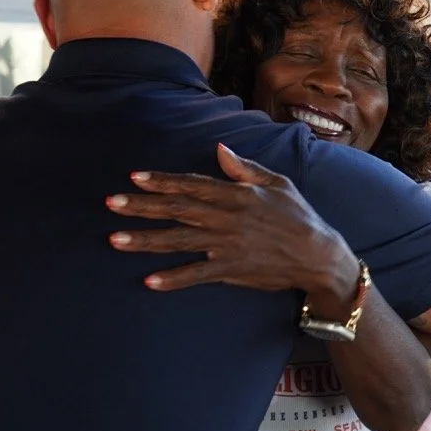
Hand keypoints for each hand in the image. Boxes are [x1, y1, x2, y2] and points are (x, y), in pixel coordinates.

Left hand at [107, 144, 359, 319]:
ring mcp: (227, 245)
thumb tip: (219, 149)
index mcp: (236, 194)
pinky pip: (197, 274)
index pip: (192, 184)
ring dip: (145, 240)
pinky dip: (173, 279)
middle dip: (142, 206)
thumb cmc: (299, 216)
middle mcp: (227, 217)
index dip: (162, 181)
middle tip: (112, 204)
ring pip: (179, 240)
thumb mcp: (276, 183)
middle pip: (177, 209)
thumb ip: (244, 168)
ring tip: (115, 240)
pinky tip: (149, 281)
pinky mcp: (231, 270)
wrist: (318, 255)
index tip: (134, 177)